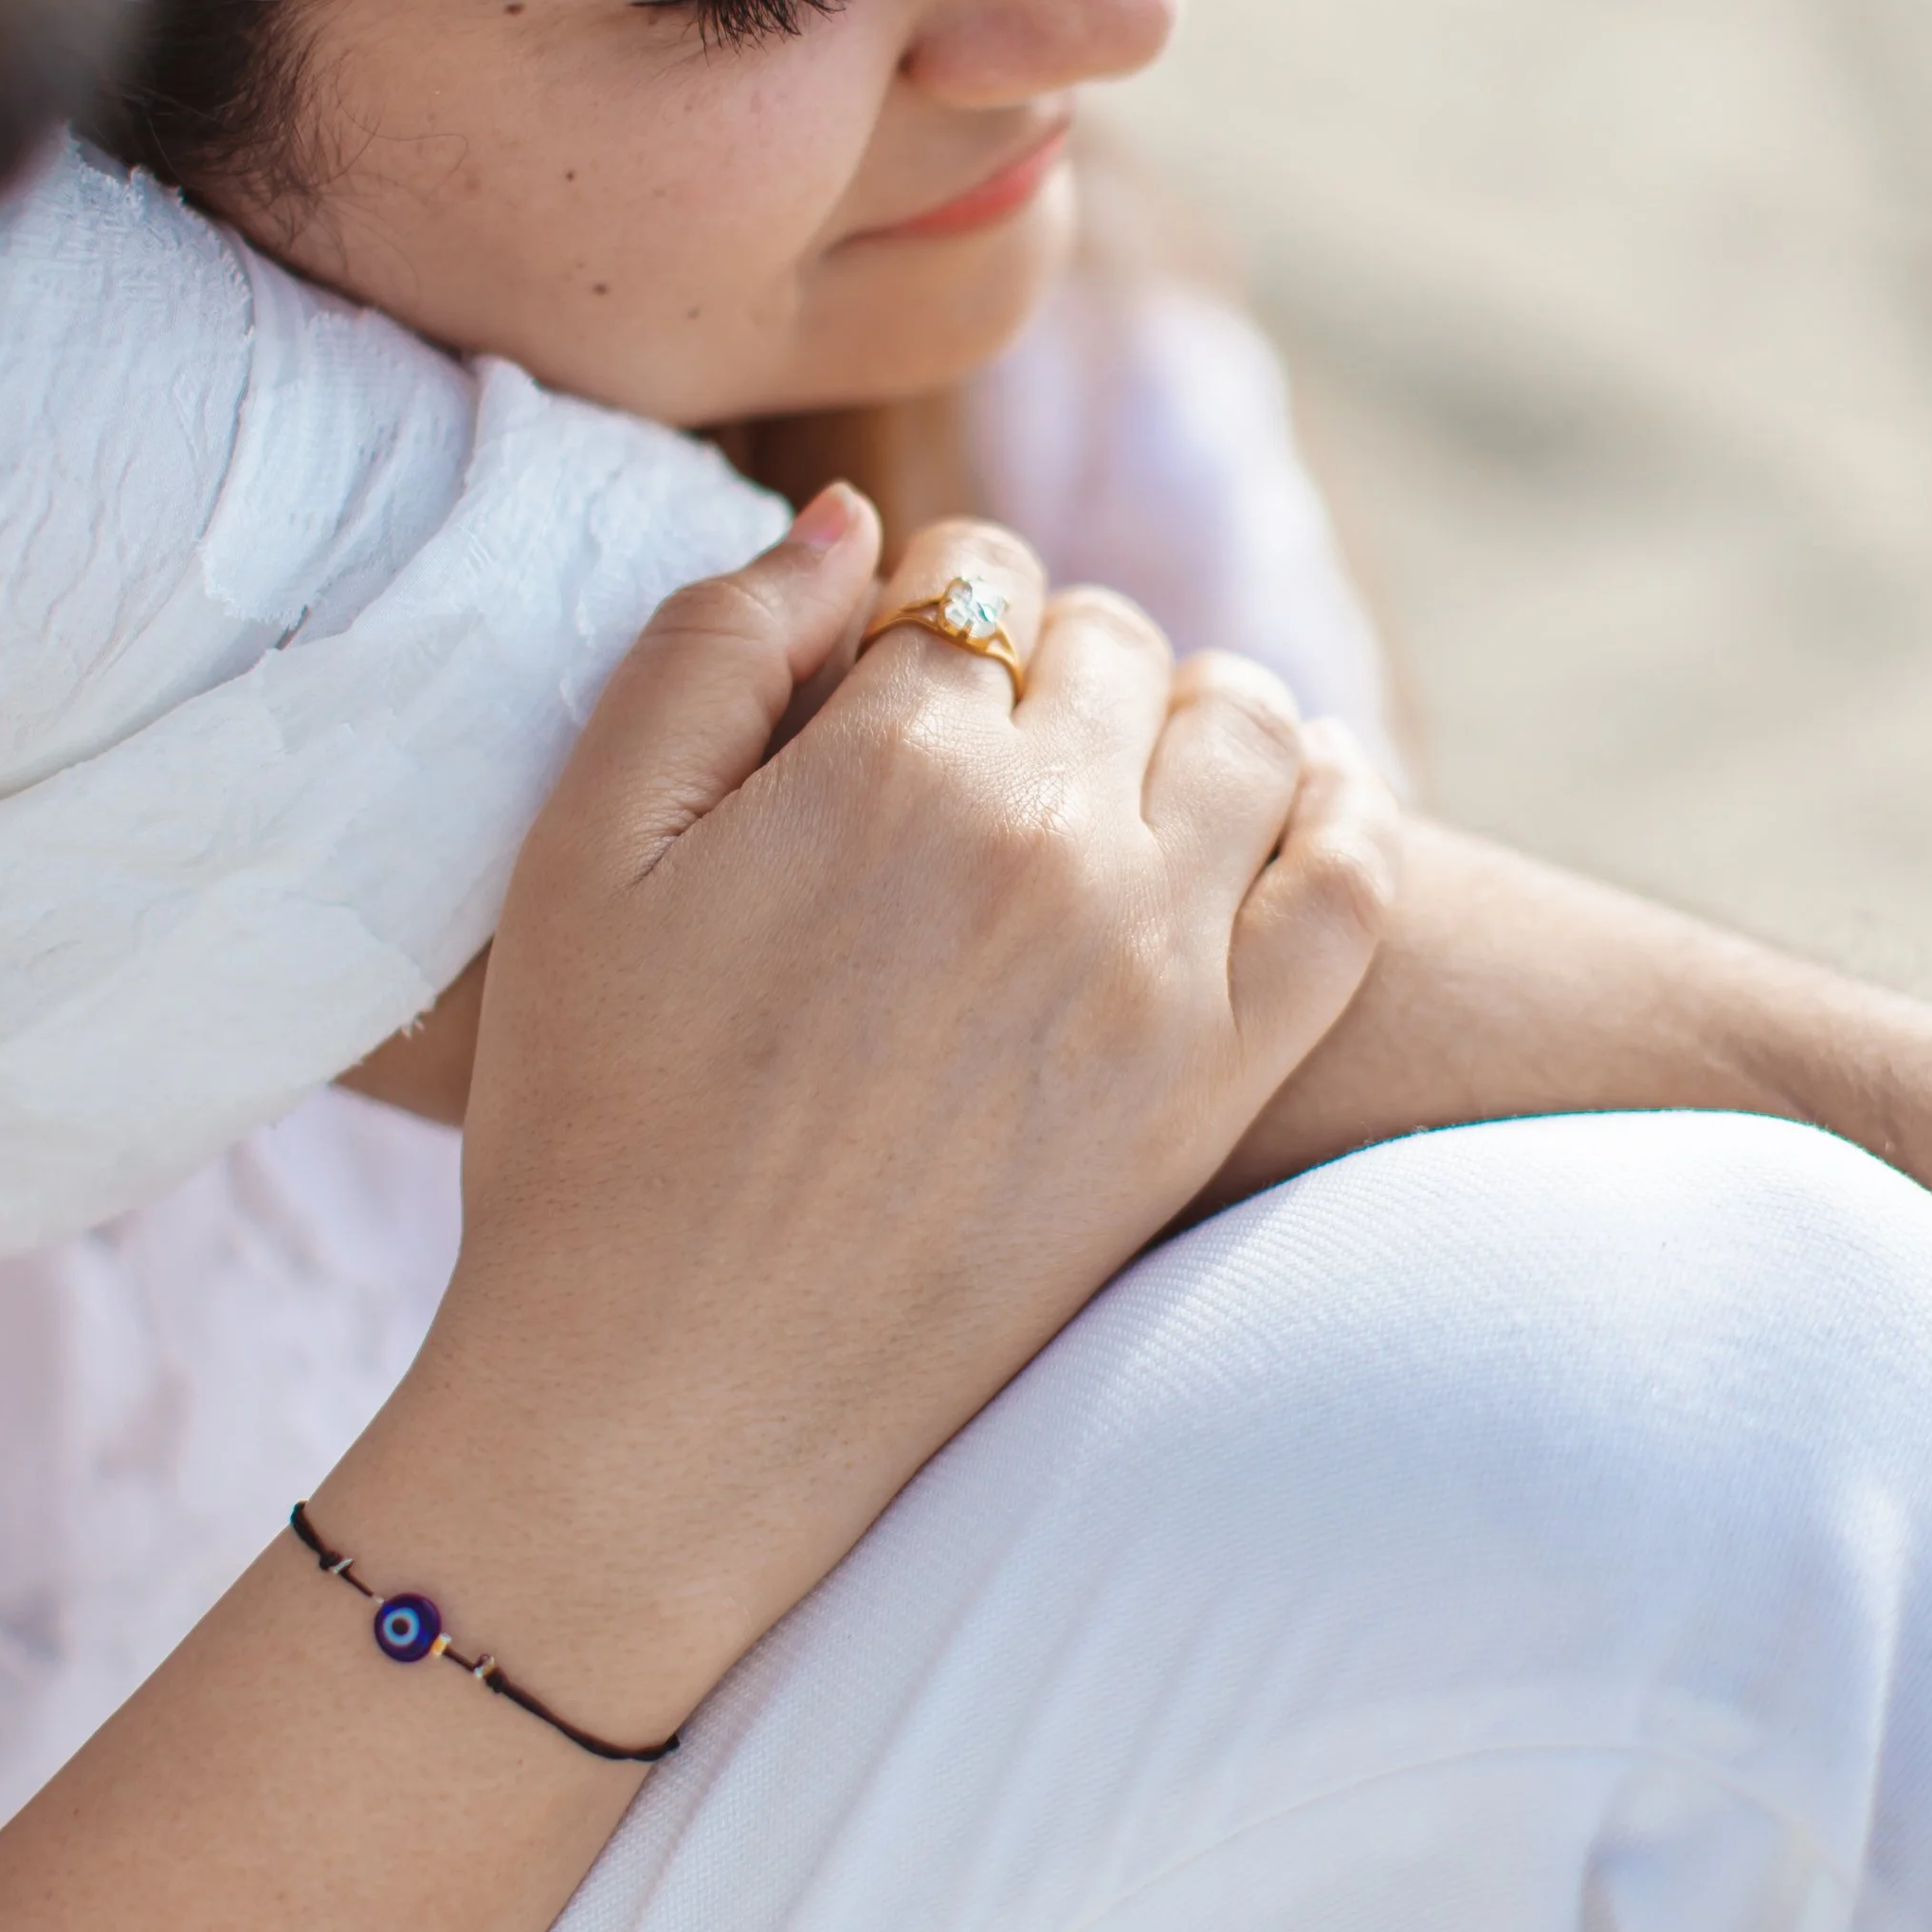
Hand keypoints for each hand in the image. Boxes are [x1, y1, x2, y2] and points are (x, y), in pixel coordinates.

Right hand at [322, 487, 1399, 1743]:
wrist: (671, 1404)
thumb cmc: (594, 1126)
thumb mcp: (578, 852)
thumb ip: (708, 649)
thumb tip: (853, 526)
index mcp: (891, 764)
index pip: (971, 576)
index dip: (924, 606)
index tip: (888, 670)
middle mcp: (1050, 844)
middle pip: (1113, 643)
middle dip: (1048, 656)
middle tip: (983, 738)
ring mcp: (1157, 968)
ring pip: (1251, 729)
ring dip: (1192, 711)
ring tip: (1126, 762)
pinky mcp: (1217, 1086)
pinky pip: (1353, 889)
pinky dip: (1340, 814)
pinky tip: (1292, 809)